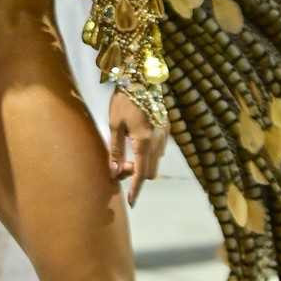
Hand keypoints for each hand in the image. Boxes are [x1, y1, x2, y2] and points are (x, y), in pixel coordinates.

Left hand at [108, 90, 167, 205]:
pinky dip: (149, 154)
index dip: (135, 189)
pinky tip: (137, 143)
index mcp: (144, 141)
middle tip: (121, 167)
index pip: (140, 174)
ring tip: (128, 155)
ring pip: (156, 161)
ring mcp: (165, 135)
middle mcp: (158, 141)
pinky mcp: (167, 128)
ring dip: (143, 165)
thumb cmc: (123, 101)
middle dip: (137, 175)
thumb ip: (115, 151)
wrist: (141, 78)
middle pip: (151, 171)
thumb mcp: (114, 126)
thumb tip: (114, 173)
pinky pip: (160, 150)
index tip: (131, 202)